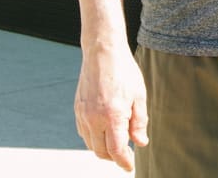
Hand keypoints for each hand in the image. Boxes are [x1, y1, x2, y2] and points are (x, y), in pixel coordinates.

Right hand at [75, 42, 148, 171]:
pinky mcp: (78, 109)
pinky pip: (83, 132)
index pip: (116, 151)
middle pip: (102, 152)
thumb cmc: (124, 71)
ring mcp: (83, 114)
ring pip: (91, 144)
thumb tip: (139, 143)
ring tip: (117, 141)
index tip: (130, 166)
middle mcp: (94, 118)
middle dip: (114, 157)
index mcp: (112, 116)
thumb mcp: (139, 95)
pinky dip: (93, 138)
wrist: (102, 51)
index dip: (124, 162)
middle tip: (127, 154)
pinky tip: (104, 131)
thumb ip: (140, 122)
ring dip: (103, 149)